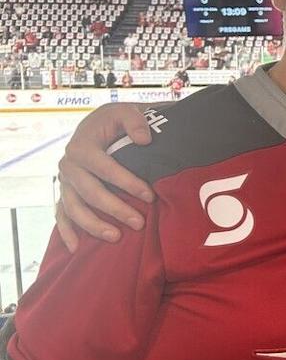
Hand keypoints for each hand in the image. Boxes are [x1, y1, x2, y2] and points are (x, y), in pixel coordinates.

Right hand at [56, 103, 153, 251]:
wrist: (98, 126)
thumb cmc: (115, 121)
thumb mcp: (125, 112)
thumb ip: (135, 121)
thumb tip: (143, 139)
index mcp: (81, 147)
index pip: (105, 168)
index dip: (127, 183)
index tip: (149, 196)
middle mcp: (68, 166)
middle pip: (90, 193)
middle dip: (115, 209)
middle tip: (139, 223)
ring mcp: (64, 182)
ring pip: (74, 208)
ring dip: (94, 225)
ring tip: (116, 237)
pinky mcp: (65, 193)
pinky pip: (61, 215)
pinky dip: (66, 232)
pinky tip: (77, 247)